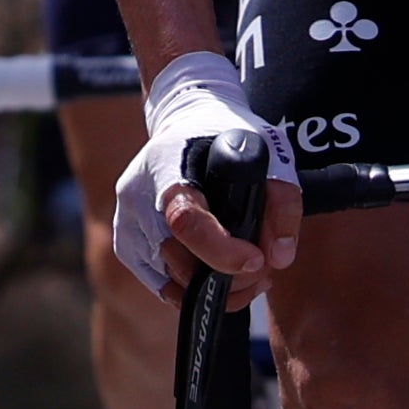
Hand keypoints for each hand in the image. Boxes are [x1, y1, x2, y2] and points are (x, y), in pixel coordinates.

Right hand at [125, 53, 282, 297]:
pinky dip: (191, 290)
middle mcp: (138, 197)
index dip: (223, 251)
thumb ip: (282, 205)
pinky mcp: (126, 243)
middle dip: (227, 276)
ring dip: (213, 288)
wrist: (186, 119)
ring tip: (249, 274)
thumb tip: (278, 258)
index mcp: (167, 167)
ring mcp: (127, 222)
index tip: (257, 260)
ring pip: (169, 279)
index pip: (186, 221)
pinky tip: (220, 275)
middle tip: (263, 270)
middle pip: (178, 260)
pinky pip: (159, 284)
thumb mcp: (267, 153)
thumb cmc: (227, 136)